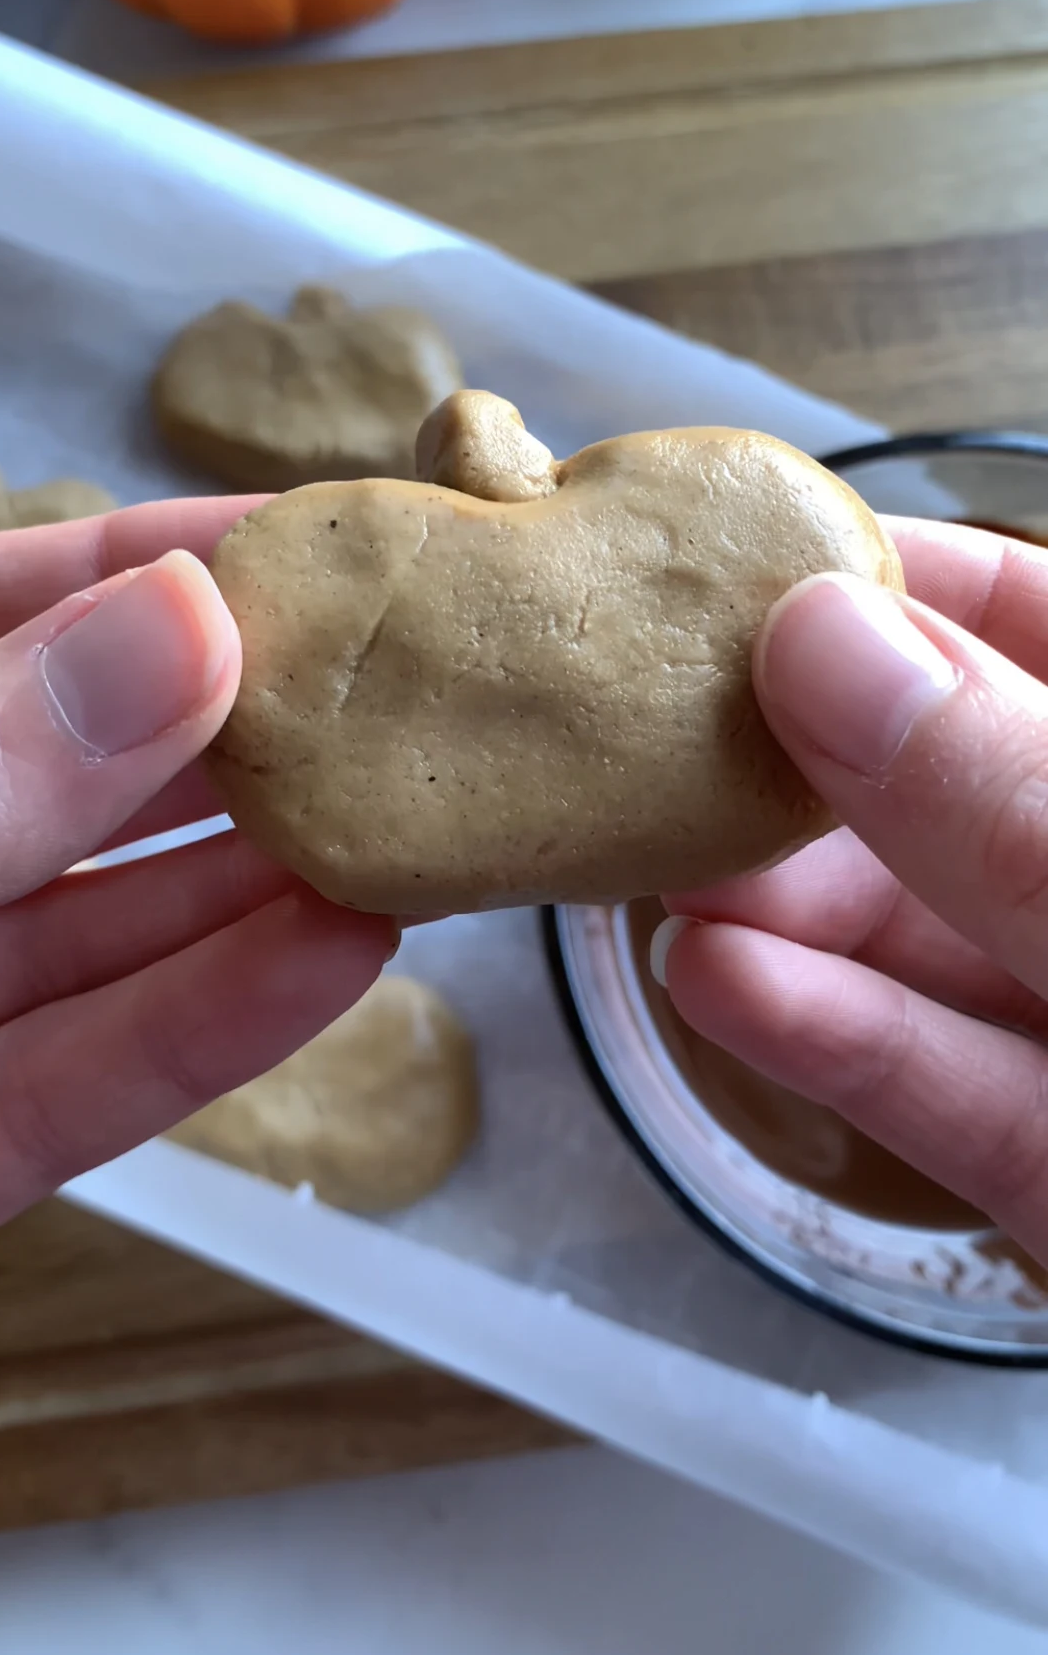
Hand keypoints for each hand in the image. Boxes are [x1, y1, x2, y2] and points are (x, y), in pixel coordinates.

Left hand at [0, 500, 393, 1264]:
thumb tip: (184, 619)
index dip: (160, 566)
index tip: (324, 542)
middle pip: (81, 774)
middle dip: (247, 730)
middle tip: (419, 688)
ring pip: (101, 933)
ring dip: (262, 884)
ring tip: (424, 821)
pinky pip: (70, 1085)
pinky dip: (201, 1029)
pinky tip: (339, 960)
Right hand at [655, 519, 1047, 1265]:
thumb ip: (1007, 799)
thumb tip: (822, 635)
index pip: (1038, 624)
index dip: (896, 583)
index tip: (737, 566)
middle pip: (950, 782)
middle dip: (799, 755)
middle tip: (646, 730)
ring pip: (930, 938)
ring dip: (785, 902)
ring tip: (649, 864)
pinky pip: (941, 1088)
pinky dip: (827, 1037)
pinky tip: (711, 986)